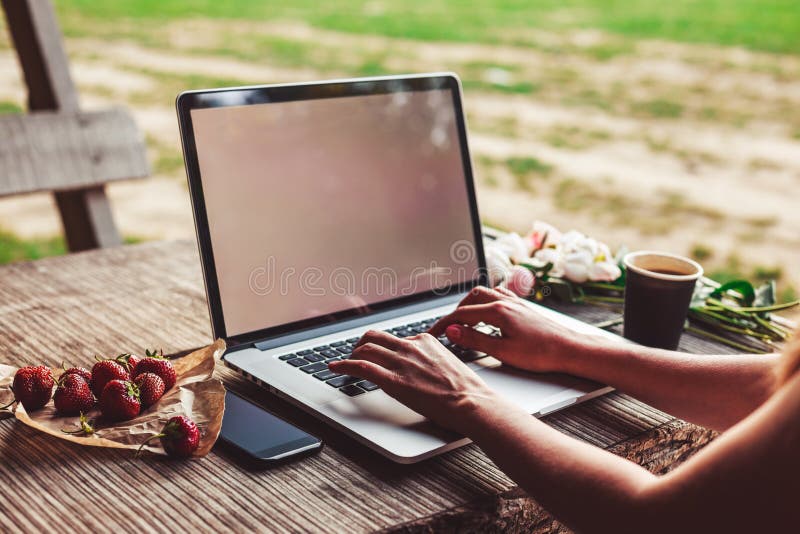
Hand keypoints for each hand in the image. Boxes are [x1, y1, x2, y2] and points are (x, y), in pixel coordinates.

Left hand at [328, 330, 499, 435]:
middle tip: (355, 354)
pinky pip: (362, 367)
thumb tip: (420, 366)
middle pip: (375, 337)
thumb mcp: (448, 363)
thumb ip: (430, 359)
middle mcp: (411, 347)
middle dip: (361, 344)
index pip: (395, 339)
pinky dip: (344, 365)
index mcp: (425, 341)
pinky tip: (335, 368)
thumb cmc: (465, 390)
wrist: (471, 402)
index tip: (377, 353)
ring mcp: (401, 363)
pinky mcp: (394, 380)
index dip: (382, 347)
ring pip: (365, 349)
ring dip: (350, 355)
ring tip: (344, 363)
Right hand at [428, 286, 595, 373]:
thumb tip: (452, 331)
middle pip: (471, 298)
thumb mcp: (502, 351)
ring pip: (484, 294)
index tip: (432, 333)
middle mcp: (506, 301)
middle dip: (455, 312)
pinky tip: (487, 313)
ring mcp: (515, 302)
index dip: (443, 324)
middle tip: (447, 329)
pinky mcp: (522, 307)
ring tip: (463, 321)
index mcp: (498, 311)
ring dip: (470, 305)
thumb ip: (474, 339)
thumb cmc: (541, 353)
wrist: (570, 349)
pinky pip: (498, 295)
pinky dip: (485, 302)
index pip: (461, 314)